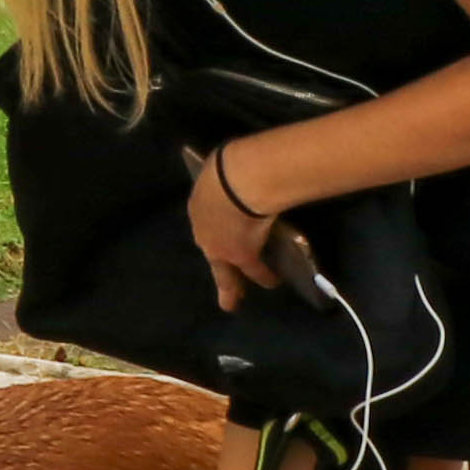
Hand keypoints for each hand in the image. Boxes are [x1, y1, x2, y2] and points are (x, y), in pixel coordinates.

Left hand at [188, 143, 284, 308]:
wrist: (237, 181)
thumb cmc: (227, 168)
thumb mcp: (220, 171)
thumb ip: (226, 179)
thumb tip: (237, 170)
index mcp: (197, 207)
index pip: (205, 226)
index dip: (212, 235)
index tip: (216, 242)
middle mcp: (204, 233)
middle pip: (210, 256)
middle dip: (214, 271)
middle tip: (214, 290)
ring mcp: (221, 248)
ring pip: (224, 272)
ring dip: (232, 286)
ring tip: (234, 301)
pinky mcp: (242, 255)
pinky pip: (255, 270)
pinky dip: (264, 276)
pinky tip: (272, 283)